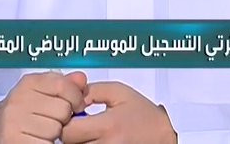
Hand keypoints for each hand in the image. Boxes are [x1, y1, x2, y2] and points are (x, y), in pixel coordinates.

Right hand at [0, 71, 88, 143]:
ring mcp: (15, 122)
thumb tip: (81, 79)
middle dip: (62, 118)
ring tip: (40, 131)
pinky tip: (36, 139)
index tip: (75, 105)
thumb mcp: (40, 92)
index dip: (75, 97)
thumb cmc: (22, 113)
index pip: (63, 85)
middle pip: (63, 109)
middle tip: (49, 120)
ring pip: (56, 129)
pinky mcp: (15, 142)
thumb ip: (62, 85)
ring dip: (53, 134)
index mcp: (28, 83)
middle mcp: (19, 100)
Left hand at [61, 81, 176, 143]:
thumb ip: (93, 91)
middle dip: (69, 133)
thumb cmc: (143, 114)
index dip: (65, 121)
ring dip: (77, 141)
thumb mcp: (120, 93)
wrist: (164, 136)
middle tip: (77, 123)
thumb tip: (72, 95)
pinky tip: (94, 138)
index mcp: (108, 126)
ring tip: (88, 131)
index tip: (70, 114)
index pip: (68, 131)